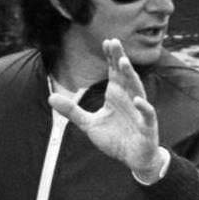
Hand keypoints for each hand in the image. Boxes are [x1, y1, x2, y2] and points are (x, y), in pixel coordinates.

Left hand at [47, 38, 161, 174]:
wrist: (134, 159)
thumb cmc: (115, 138)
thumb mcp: (89, 124)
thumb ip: (72, 111)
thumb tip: (51, 98)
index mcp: (116, 95)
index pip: (114, 71)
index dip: (111, 57)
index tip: (106, 41)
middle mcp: (129, 98)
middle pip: (125, 75)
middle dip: (120, 58)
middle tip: (114, 42)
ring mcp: (139, 111)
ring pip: (137, 89)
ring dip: (130, 76)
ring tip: (123, 62)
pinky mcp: (147, 126)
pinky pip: (147, 114)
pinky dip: (143, 107)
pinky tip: (137, 100)